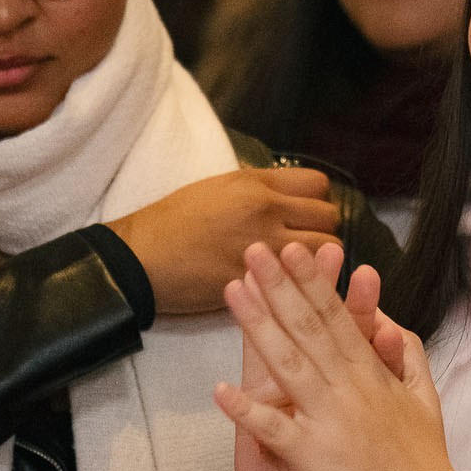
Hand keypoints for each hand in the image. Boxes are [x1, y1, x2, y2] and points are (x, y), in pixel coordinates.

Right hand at [107, 167, 338, 313]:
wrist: (142, 259)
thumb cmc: (173, 220)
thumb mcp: (216, 186)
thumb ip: (256, 186)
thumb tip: (285, 191)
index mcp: (255, 184)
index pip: (317, 184)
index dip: (316, 198)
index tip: (306, 210)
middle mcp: (267, 211)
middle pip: (329, 216)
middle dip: (322, 227)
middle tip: (307, 240)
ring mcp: (266, 248)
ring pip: (327, 250)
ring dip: (321, 258)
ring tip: (304, 267)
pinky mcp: (259, 283)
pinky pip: (304, 281)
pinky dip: (305, 283)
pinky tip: (293, 286)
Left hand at [216, 242, 451, 470]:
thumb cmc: (420, 456)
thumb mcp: (423, 395)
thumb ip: (403, 353)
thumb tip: (383, 321)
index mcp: (372, 372)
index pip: (339, 316)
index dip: (314, 282)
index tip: (293, 250)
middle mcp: (348, 387)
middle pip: (309, 328)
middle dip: (281, 286)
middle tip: (255, 250)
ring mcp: (328, 419)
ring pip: (287, 364)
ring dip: (258, 326)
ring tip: (233, 292)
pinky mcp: (312, 456)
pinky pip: (274, 430)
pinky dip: (248, 411)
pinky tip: (220, 390)